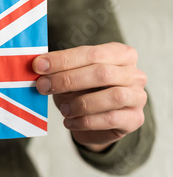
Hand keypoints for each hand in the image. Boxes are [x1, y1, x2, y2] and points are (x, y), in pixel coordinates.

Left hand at [32, 42, 146, 151]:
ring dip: (81, 103)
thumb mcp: (70, 75)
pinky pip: (112, 119)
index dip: (63, 59)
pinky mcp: (135, 119)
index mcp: (120, 54)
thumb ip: (59, 69)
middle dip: (67, 80)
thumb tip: (37, 66)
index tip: (38, 66)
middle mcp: (134, 73)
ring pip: (113, 96)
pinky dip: (86, 121)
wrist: (96, 120)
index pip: (90, 53)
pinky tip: (70, 122)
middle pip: (102, 73)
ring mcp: (138, 96)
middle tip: (42, 87)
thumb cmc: (81, 90)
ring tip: (62, 110)